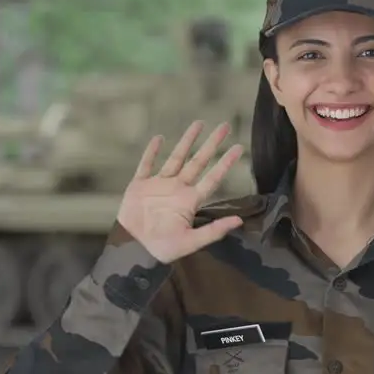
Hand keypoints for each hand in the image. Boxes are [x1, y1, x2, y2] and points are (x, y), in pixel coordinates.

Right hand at [116, 121, 245, 263]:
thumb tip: (239, 221)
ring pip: (176, 158)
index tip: (239, 148)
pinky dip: (152, 152)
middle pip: (198, 161)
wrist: (134, 250)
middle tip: (225, 126)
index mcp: (190, 201)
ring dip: (187, 141)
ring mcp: (159, 185)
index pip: (212, 178)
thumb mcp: (190, 242)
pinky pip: (146, 165)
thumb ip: (213, 231)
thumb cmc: (163, 249)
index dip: (225, 163)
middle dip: (211, 144)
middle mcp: (178, 188)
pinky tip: (159, 138)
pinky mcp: (140, 185)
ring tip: (199, 124)